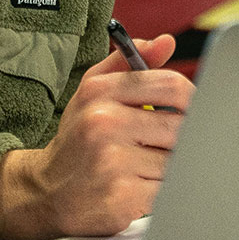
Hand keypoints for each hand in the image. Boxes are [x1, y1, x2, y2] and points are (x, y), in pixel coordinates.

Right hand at [0, 34, 187, 239]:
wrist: (46, 193)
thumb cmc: (79, 138)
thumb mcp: (92, 92)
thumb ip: (129, 63)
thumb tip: (166, 42)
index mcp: (99, 92)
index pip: (170, 85)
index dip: (192, 99)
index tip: (192, 111)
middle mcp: (104, 123)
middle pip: (180, 125)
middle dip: (184, 137)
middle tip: (173, 143)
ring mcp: (113, 162)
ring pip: (177, 159)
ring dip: (174, 165)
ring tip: (153, 166)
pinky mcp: (123, 197)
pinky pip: (168, 188)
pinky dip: (165, 189)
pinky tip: (145, 186)